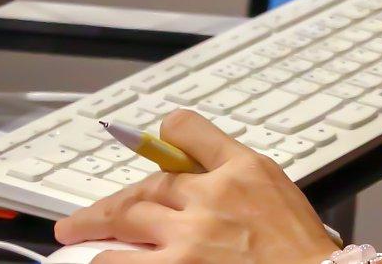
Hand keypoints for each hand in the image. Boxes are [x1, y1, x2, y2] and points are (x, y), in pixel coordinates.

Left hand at [55, 109, 339, 263]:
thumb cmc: (302, 254)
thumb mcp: (280, 197)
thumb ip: (241, 183)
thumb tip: (202, 182)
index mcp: (244, 170)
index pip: (189, 130)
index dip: (166, 136)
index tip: (152, 143)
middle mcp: (213, 194)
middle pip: (149, 181)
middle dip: (114, 199)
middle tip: (87, 214)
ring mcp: (191, 234)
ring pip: (128, 217)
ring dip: (98, 226)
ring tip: (78, 235)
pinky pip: (124, 260)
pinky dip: (107, 258)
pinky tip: (99, 259)